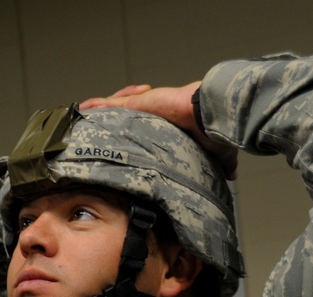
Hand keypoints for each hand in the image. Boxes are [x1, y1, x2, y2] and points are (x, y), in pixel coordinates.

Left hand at [80, 82, 237, 179]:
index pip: (143, 129)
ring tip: (83, 120)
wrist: (214, 119)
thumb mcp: (218, 154)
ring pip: (116, 108)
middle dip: (110, 123)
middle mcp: (153, 115)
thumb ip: (219, 166)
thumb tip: (230, 177)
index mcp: (167, 127)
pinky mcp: (140, 103)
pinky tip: (84, 109)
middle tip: (95, 132)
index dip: (131, 135)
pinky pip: (113, 103)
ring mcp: (145, 107)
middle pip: (125, 117)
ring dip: (100, 113)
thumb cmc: (216, 133)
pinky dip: (98, 106)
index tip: (121, 145)